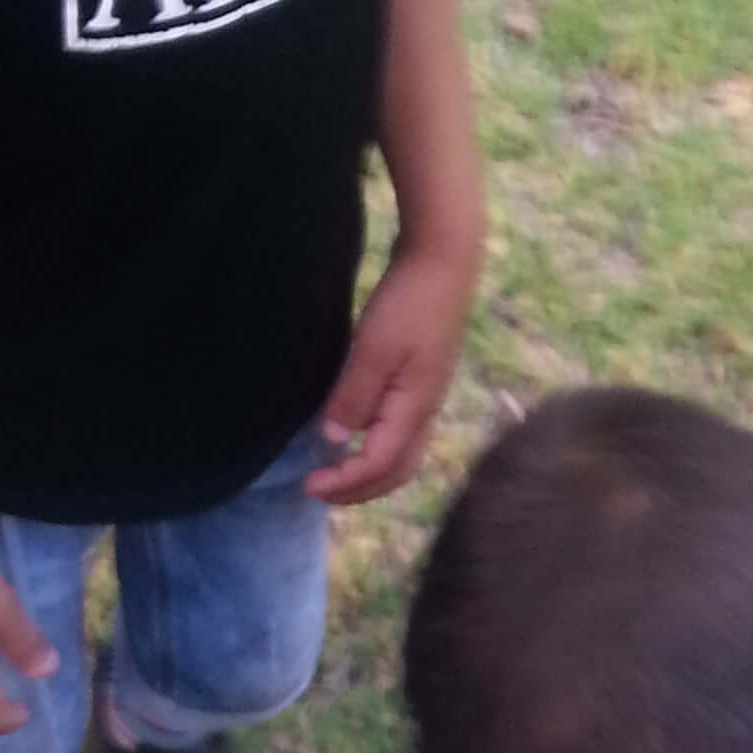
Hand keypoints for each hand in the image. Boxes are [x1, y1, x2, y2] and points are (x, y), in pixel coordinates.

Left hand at [306, 242, 478, 505]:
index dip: (344, 481)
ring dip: (370, 473)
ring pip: (402, 456)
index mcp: (414, 410)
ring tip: (337, 472)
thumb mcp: (373, 349)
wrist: (444, 263)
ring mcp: (427, 398)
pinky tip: (358, 438)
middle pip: (396, 472)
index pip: (379, 465)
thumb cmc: (409, 302)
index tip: (308, 484)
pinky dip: (378, 450)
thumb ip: (354, 396)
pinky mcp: (423, 383)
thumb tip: (333, 439)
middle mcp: (425, 413)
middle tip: (319, 489)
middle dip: (358, 489)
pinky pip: (402, 435)